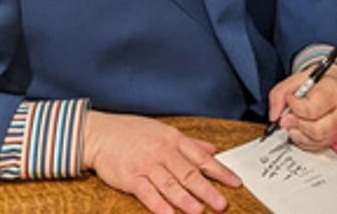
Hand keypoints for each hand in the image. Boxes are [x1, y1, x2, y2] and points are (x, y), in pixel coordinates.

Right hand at [81, 111, 240, 213]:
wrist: (101, 133)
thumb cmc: (132, 132)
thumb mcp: (164, 131)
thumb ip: (190, 143)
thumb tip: (212, 149)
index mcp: (173, 140)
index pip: (201, 158)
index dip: (220, 171)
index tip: (235, 183)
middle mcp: (162, 151)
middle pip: (188, 173)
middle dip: (207, 189)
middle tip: (221, 203)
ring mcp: (146, 164)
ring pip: (169, 184)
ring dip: (185, 199)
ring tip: (198, 211)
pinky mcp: (130, 177)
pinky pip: (146, 192)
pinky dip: (158, 204)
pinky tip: (168, 213)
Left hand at [266, 65, 336, 150]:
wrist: (332, 83)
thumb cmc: (316, 81)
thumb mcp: (295, 79)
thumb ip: (280, 94)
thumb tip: (274, 116)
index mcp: (332, 92)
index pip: (313, 109)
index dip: (295, 108)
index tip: (288, 100)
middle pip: (318, 130)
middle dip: (296, 125)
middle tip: (285, 118)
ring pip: (316, 140)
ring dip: (298, 133)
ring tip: (292, 122)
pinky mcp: (335, 136)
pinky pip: (316, 146)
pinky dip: (303, 140)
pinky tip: (299, 128)